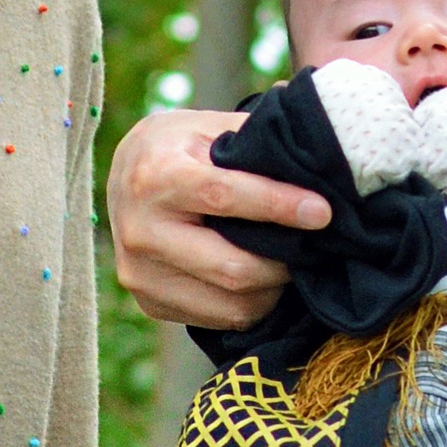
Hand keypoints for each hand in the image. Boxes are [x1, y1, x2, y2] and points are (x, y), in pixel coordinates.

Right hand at [106, 109, 332, 329]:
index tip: (322, 212)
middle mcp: (140, 230)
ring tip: (293, 263)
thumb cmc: (180, 147)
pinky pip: (221, 318)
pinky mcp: (149, 302)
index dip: (278, 206)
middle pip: (232, 267)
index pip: (224, 196)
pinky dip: (254, 303)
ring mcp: (141, 273)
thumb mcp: (209, 127)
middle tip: (315, 246)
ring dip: (275, 287)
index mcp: (154, 176)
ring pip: (232, 302)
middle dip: (286, 260)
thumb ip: (255, 144)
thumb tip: (316, 165)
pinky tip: (264, 280)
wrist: (124, 175)